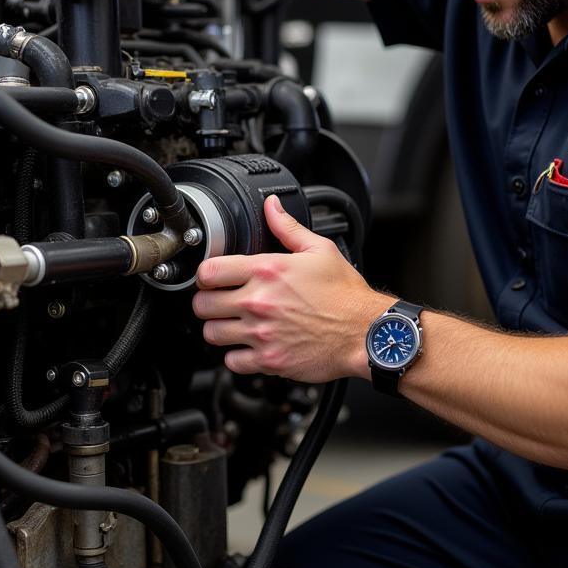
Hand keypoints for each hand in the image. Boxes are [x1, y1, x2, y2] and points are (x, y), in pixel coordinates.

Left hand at [192, 196, 386, 382]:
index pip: (209, 271)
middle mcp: (259, 302)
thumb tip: (272, 206)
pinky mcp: (269, 360)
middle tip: (220, 302)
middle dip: (208, 302)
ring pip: (212, 334)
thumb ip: (288, 227)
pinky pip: (232, 362)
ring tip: (233, 325)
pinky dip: (236, 356)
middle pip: (202, 305)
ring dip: (219, 329)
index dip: (206, 275)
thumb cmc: (345, 295)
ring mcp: (261, 333)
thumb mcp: (319, 250)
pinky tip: (248, 347)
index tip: (213, 279)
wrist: (365, 332)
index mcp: (267, 271)